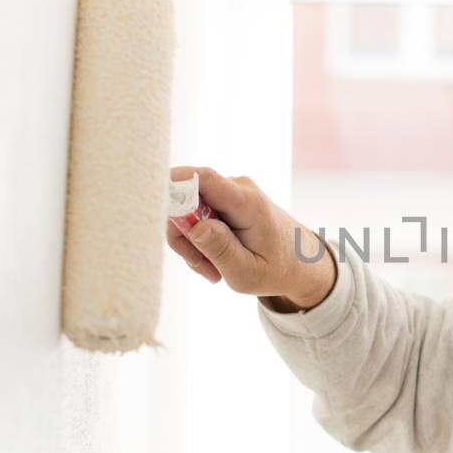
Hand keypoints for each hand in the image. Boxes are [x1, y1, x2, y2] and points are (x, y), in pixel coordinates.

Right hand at [165, 166, 336, 310]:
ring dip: (192, 244)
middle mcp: (238, 188)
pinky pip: (197, 215)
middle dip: (184, 236)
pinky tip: (215, 261)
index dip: (172, 183)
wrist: (302, 262)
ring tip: (214, 270)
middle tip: (202, 268)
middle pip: (186, 200)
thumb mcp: (247, 273)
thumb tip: (194, 226)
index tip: (151, 201)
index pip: (203, 179)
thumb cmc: (277, 270)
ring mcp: (231, 191)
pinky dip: (199, 240)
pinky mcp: (225, 198)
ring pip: (188, 211)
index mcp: (247, 203)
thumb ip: (220, 250)